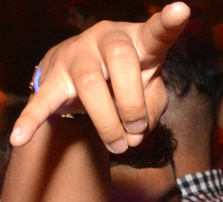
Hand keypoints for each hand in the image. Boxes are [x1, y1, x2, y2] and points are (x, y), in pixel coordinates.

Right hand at [9, 2, 189, 153]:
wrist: (84, 75)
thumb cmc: (128, 82)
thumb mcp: (151, 92)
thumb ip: (152, 111)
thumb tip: (135, 136)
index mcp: (138, 40)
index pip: (155, 32)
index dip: (168, 23)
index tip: (181, 11)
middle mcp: (105, 39)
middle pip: (120, 61)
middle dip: (132, 103)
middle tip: (138, 131)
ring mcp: (76, 55)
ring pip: (89, 84)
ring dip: (107, 121)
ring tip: (120, 146)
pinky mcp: (52, 77)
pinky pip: (42, 99)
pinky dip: (32, 120)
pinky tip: (19, 137)